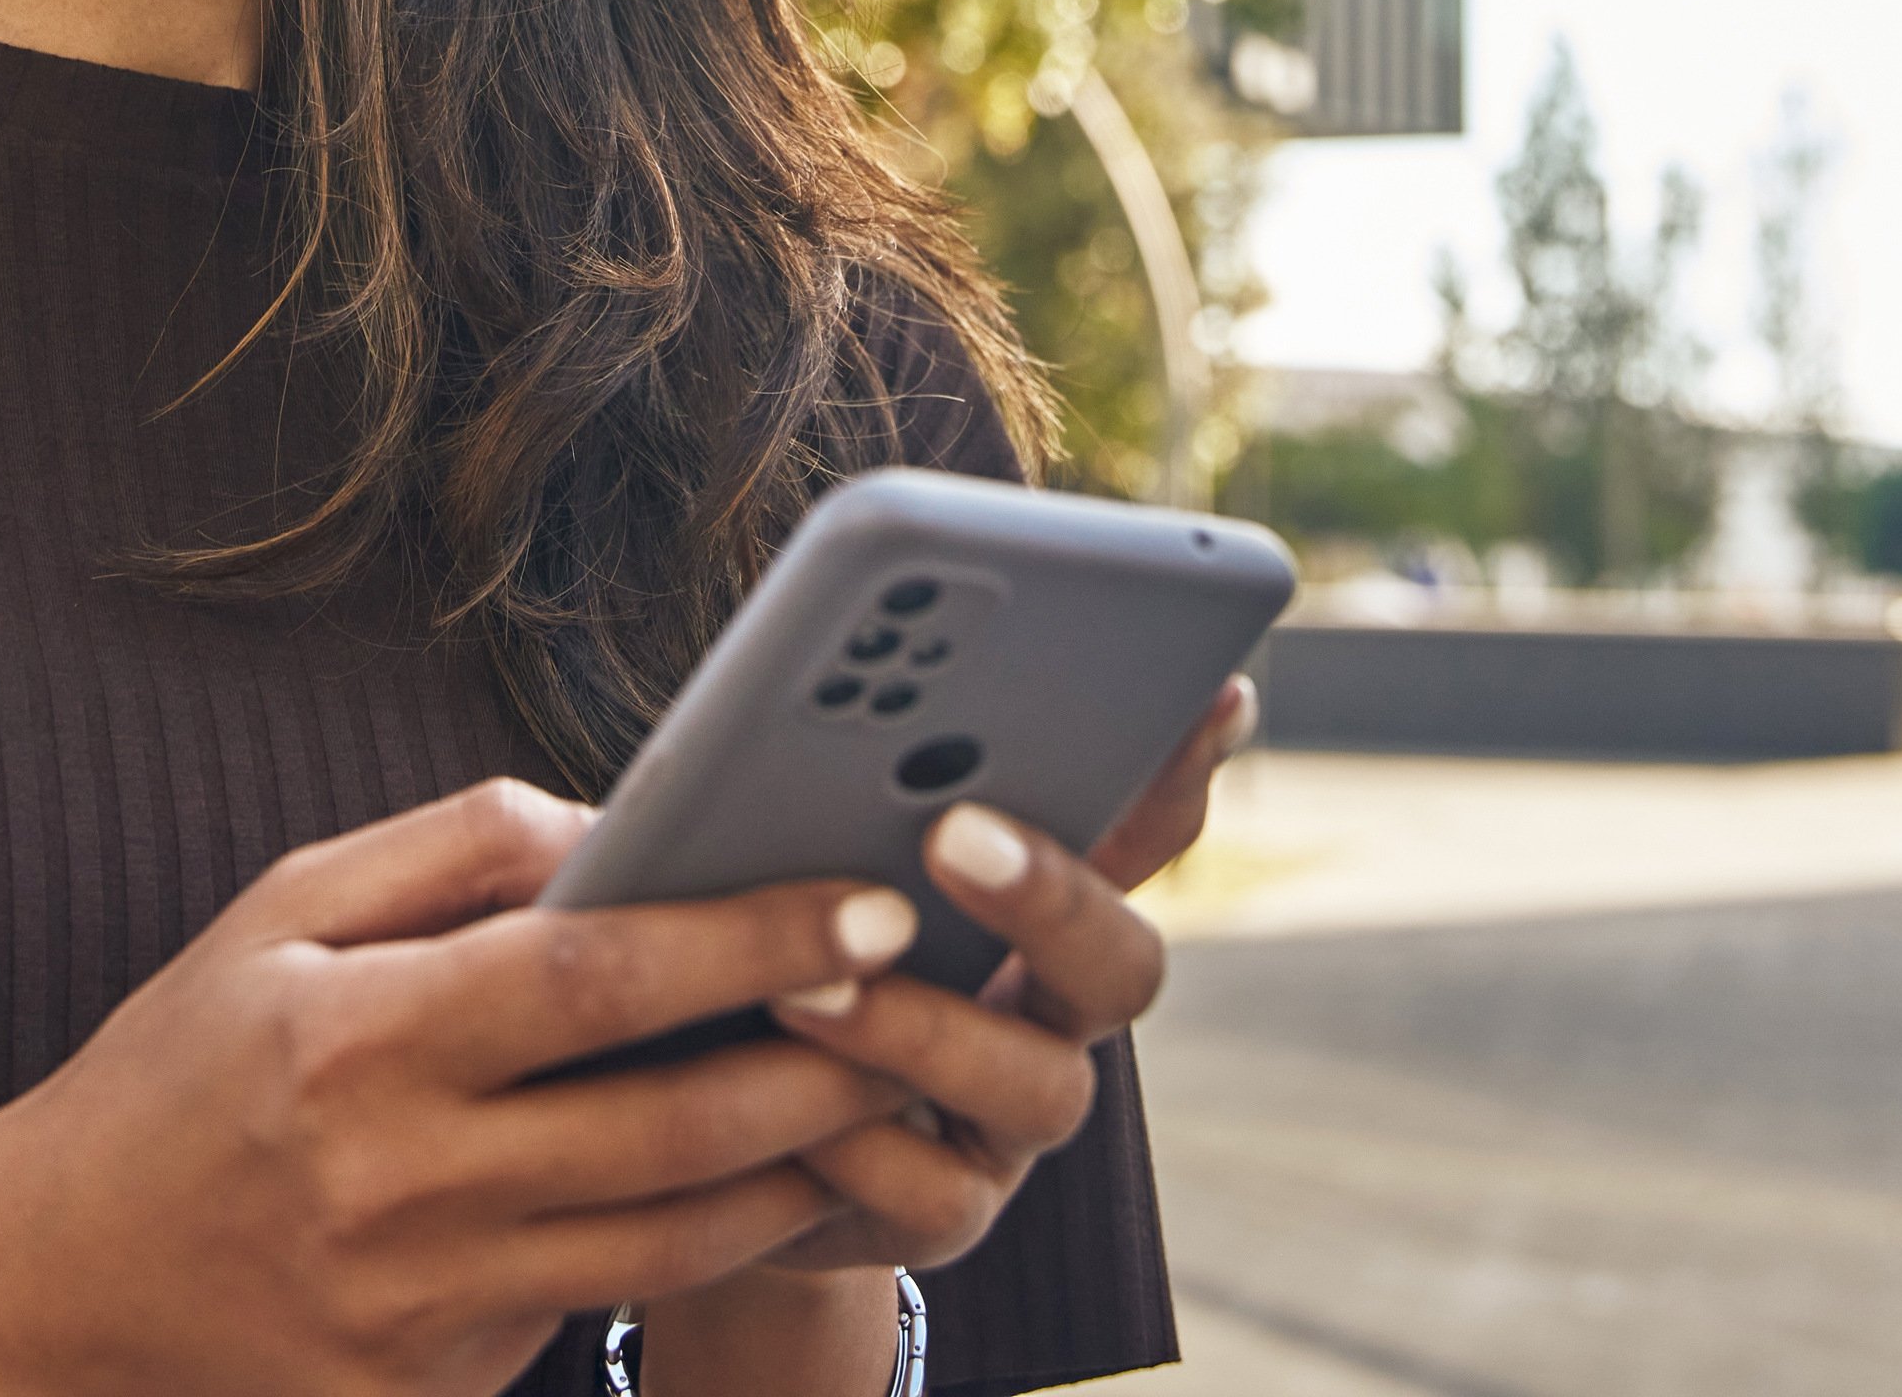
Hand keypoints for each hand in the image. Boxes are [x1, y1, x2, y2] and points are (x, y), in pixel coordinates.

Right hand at [0, 777, 932, 1396]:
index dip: (744, 941)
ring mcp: (418, 1307)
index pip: (592, 978)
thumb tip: (618, 824)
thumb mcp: (282, 912)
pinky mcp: (434, 1389)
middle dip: (824, 1063)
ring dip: (797, 1168)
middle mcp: (395, 1183)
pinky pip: (602, 1306)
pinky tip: (764, 1180)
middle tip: (925, 999)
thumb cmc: (188, 1065)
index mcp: (355, 1040)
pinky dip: (695, 1242)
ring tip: (881, 1088)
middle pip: (670, 1128)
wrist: (61, 1278)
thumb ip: (453, 849)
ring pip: (670, 1238)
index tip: (861, 902)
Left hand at [731, 676, 1253, 1276]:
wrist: (691, 1118)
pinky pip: (927, 1190)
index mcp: (1043, 905)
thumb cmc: (759, 945)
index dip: (1185, 769)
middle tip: (953, 832)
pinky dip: (848, 1139)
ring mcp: (1011, 1127)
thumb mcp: (801, 846)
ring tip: (795, 983)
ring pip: (1036, 1085)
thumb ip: (861, 779)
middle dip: (1050, 898)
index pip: (1150, 827)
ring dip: (913, 1029)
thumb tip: (885, 683)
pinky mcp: (942, 1218)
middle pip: (1125, 965)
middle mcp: (1055, 1016)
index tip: (1210, 690)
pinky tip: (767, 1089)